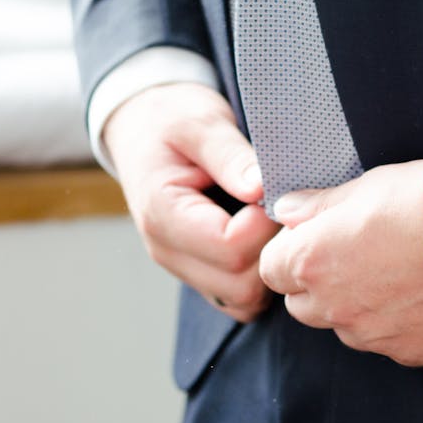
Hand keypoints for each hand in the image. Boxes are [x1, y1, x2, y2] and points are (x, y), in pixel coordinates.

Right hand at [104, 82, 279, 321]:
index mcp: (163, 214)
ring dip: (268, 267)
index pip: (231, 248)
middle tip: (279, 209)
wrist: (143, 127)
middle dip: (270, 250)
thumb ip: (230, 156)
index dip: (263, 224)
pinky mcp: (199, 272)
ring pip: (243, 301)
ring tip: (271, 221)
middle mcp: (168, 251)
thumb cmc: (172, 121)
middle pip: (240, 285)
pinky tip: (264, 236)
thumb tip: (260, 188)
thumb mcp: (200, 124)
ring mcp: (183, 267)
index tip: (270, 192)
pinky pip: (239, 298)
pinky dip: (260, 277)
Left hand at [258, 159, 422, 366]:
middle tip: (353, 256)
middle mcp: (335, 307)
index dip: (289, 253)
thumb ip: (318, 206)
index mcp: (313, 262)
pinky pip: (389, 342)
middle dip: (315, 284)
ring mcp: (373, 335)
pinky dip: (397, 324)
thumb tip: (285, 211)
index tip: (313, 239)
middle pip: (302, 305)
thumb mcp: (366, 186)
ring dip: (355, 307)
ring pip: (345, 327)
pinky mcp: (410, 352)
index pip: (271, 269)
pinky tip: (422, 295)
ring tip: (394, 275)